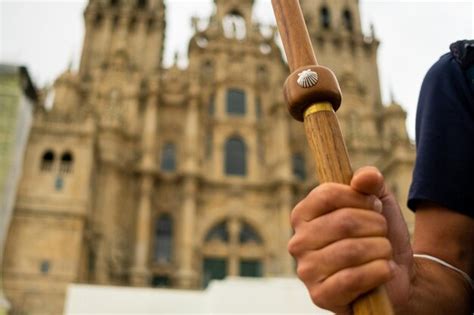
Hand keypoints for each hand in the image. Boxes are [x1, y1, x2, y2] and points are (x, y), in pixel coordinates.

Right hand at [288, 167, 412, 313]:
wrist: (395, 274)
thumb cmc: (377, 234)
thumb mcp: (377, 201)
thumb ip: (370, 181)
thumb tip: (364, 178)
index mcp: (303, 215)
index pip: (327, 194)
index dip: (360, 198)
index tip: (374, 207)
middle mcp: (298, 242)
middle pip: (343, 222)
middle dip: (376, 226)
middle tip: (382, 233)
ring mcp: (306, 270)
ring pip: (352, 250)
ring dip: (381, 249)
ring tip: (384, 252)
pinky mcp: (320, 296)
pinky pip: (353, 278)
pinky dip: (379, 271)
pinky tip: (384, 271)